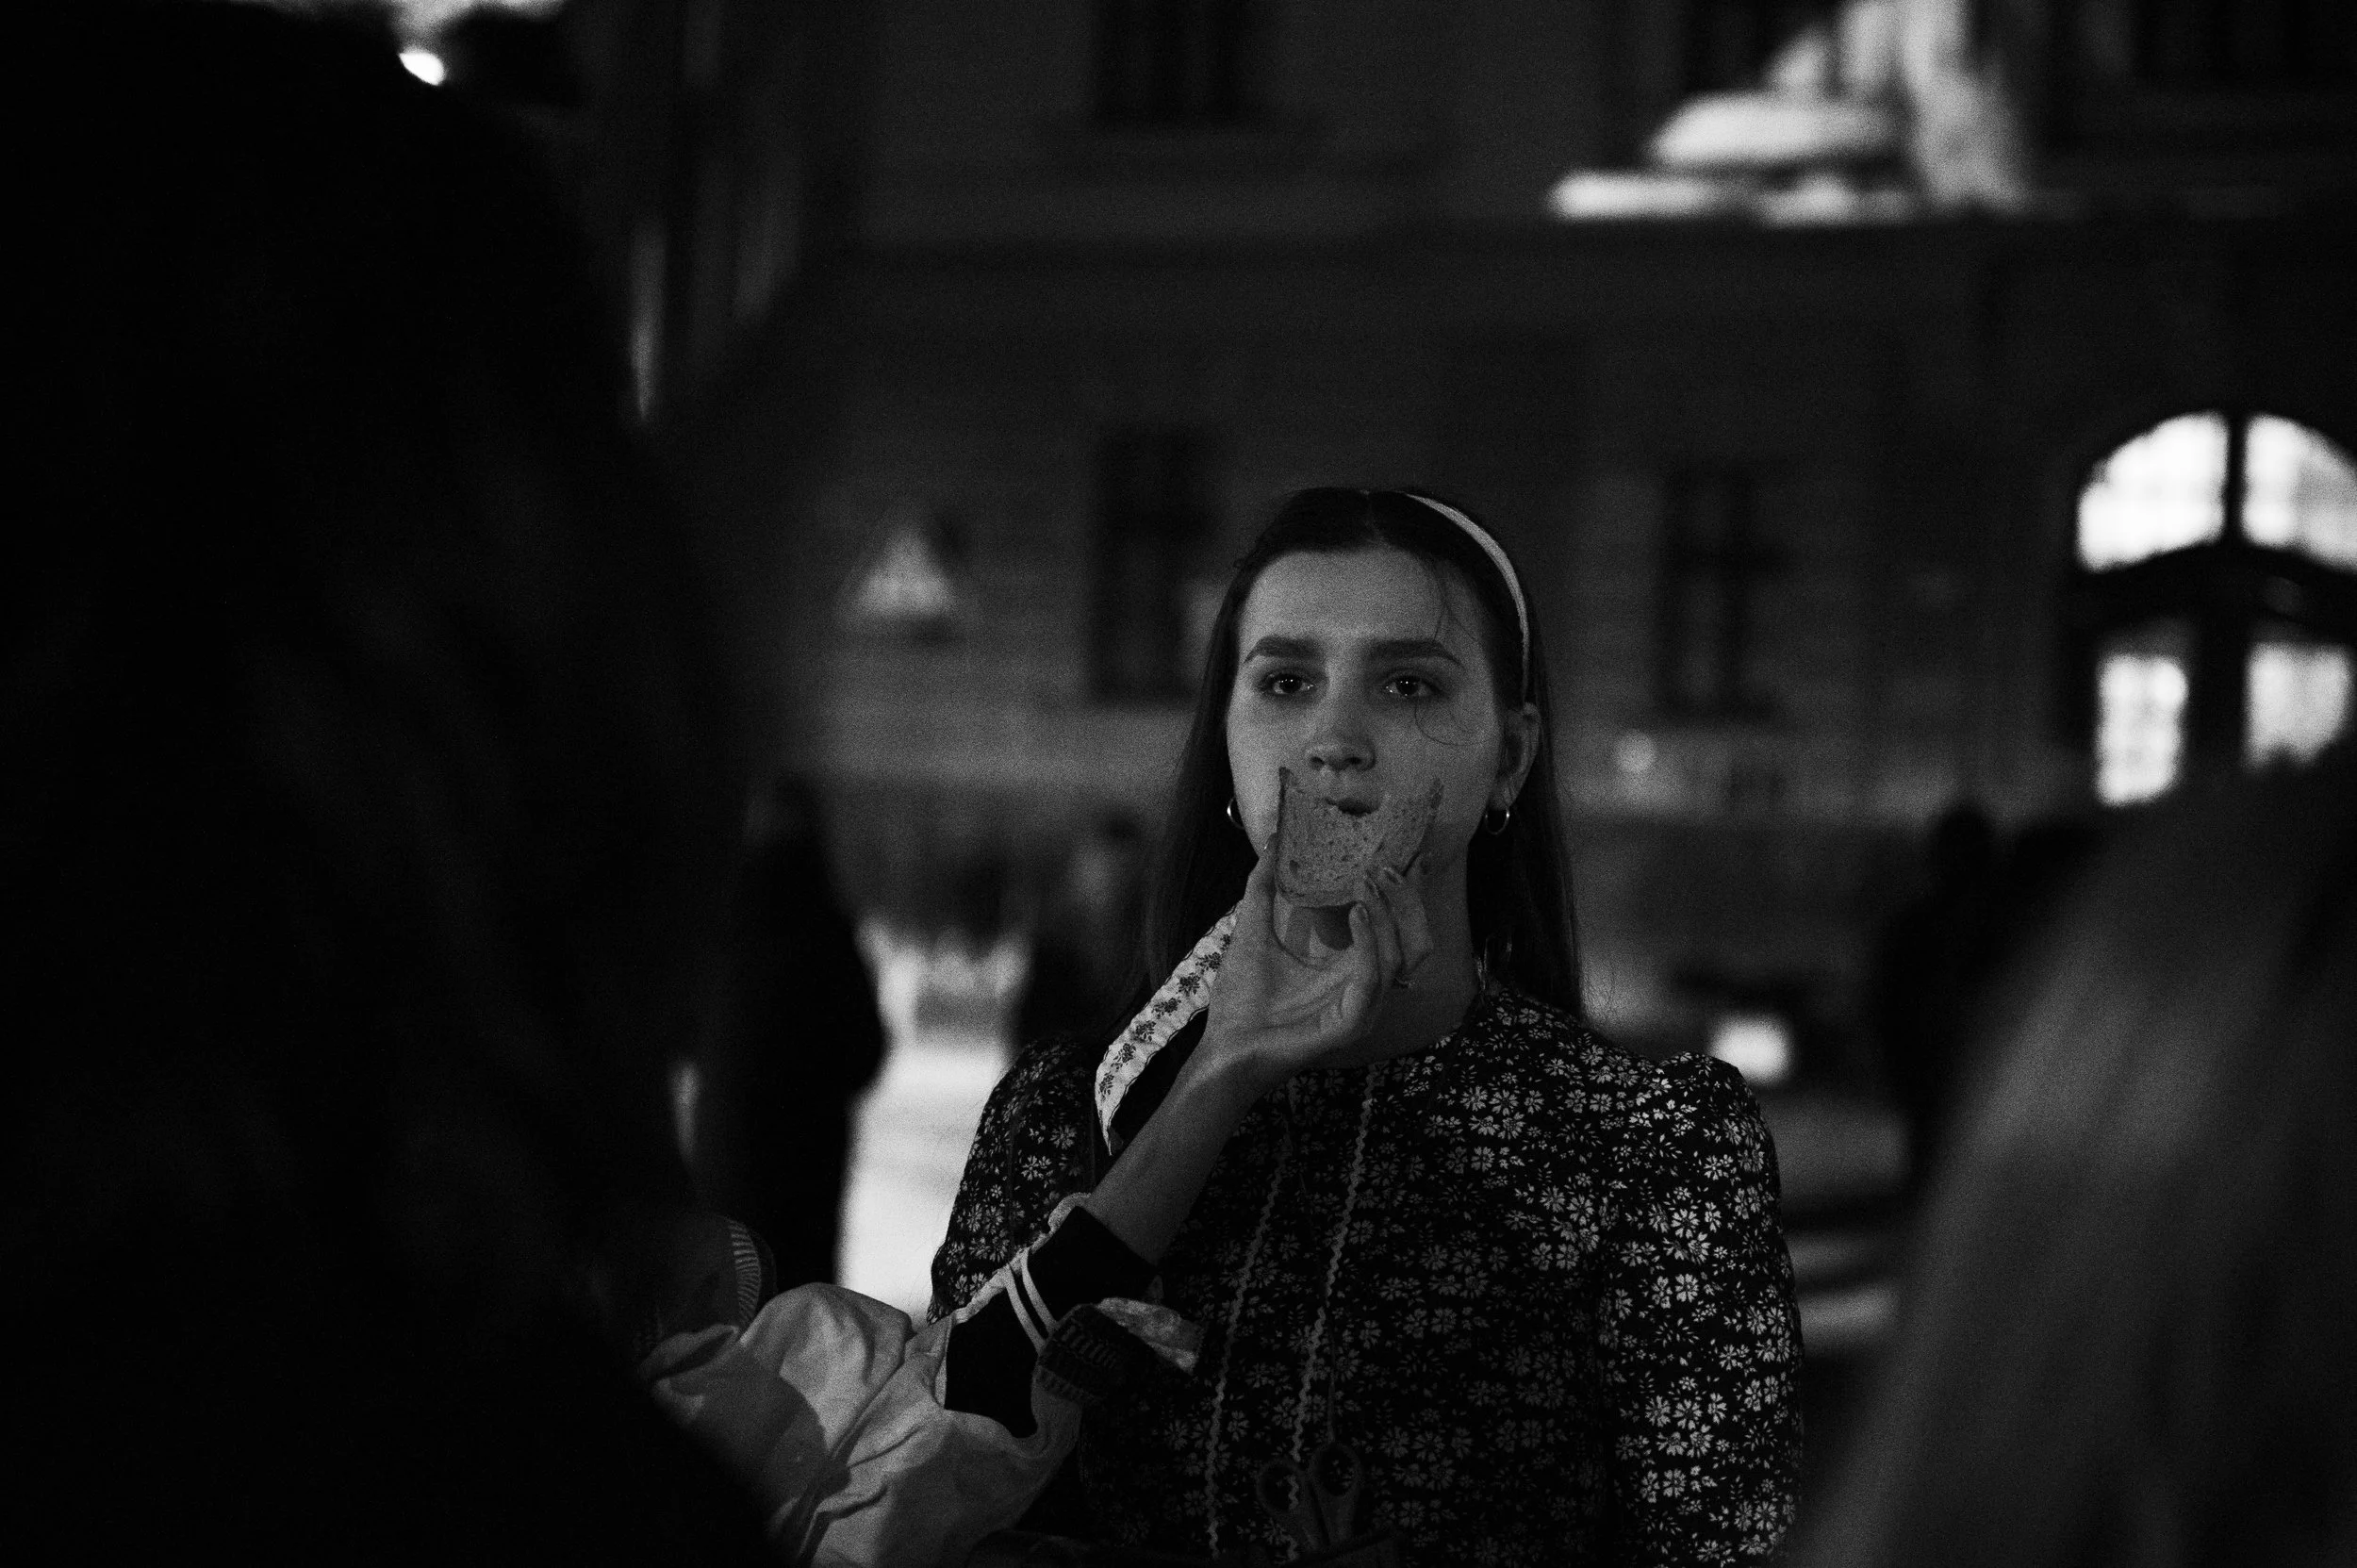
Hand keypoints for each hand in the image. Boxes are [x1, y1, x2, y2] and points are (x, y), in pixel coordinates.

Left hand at [1188, 848, 1435, 1099]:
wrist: (1224, 1049)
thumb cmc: (1242, 1000)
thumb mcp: (1254, 932)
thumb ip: (1264, 888)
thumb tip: (1274, 841)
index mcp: (1354, 969)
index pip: (1398, 927)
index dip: (1407, 891)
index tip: (1408, 851)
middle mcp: (1367, 987)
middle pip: (1415, 940)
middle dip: (1406, 898)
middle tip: (1385, 863)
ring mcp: (1363, 1007)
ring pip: (1402, 956)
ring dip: (1389, 914)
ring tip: (1368, 881)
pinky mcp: (1351, 1023)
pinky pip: (1372, 979)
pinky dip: (1370, 943)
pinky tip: (1356, 912)